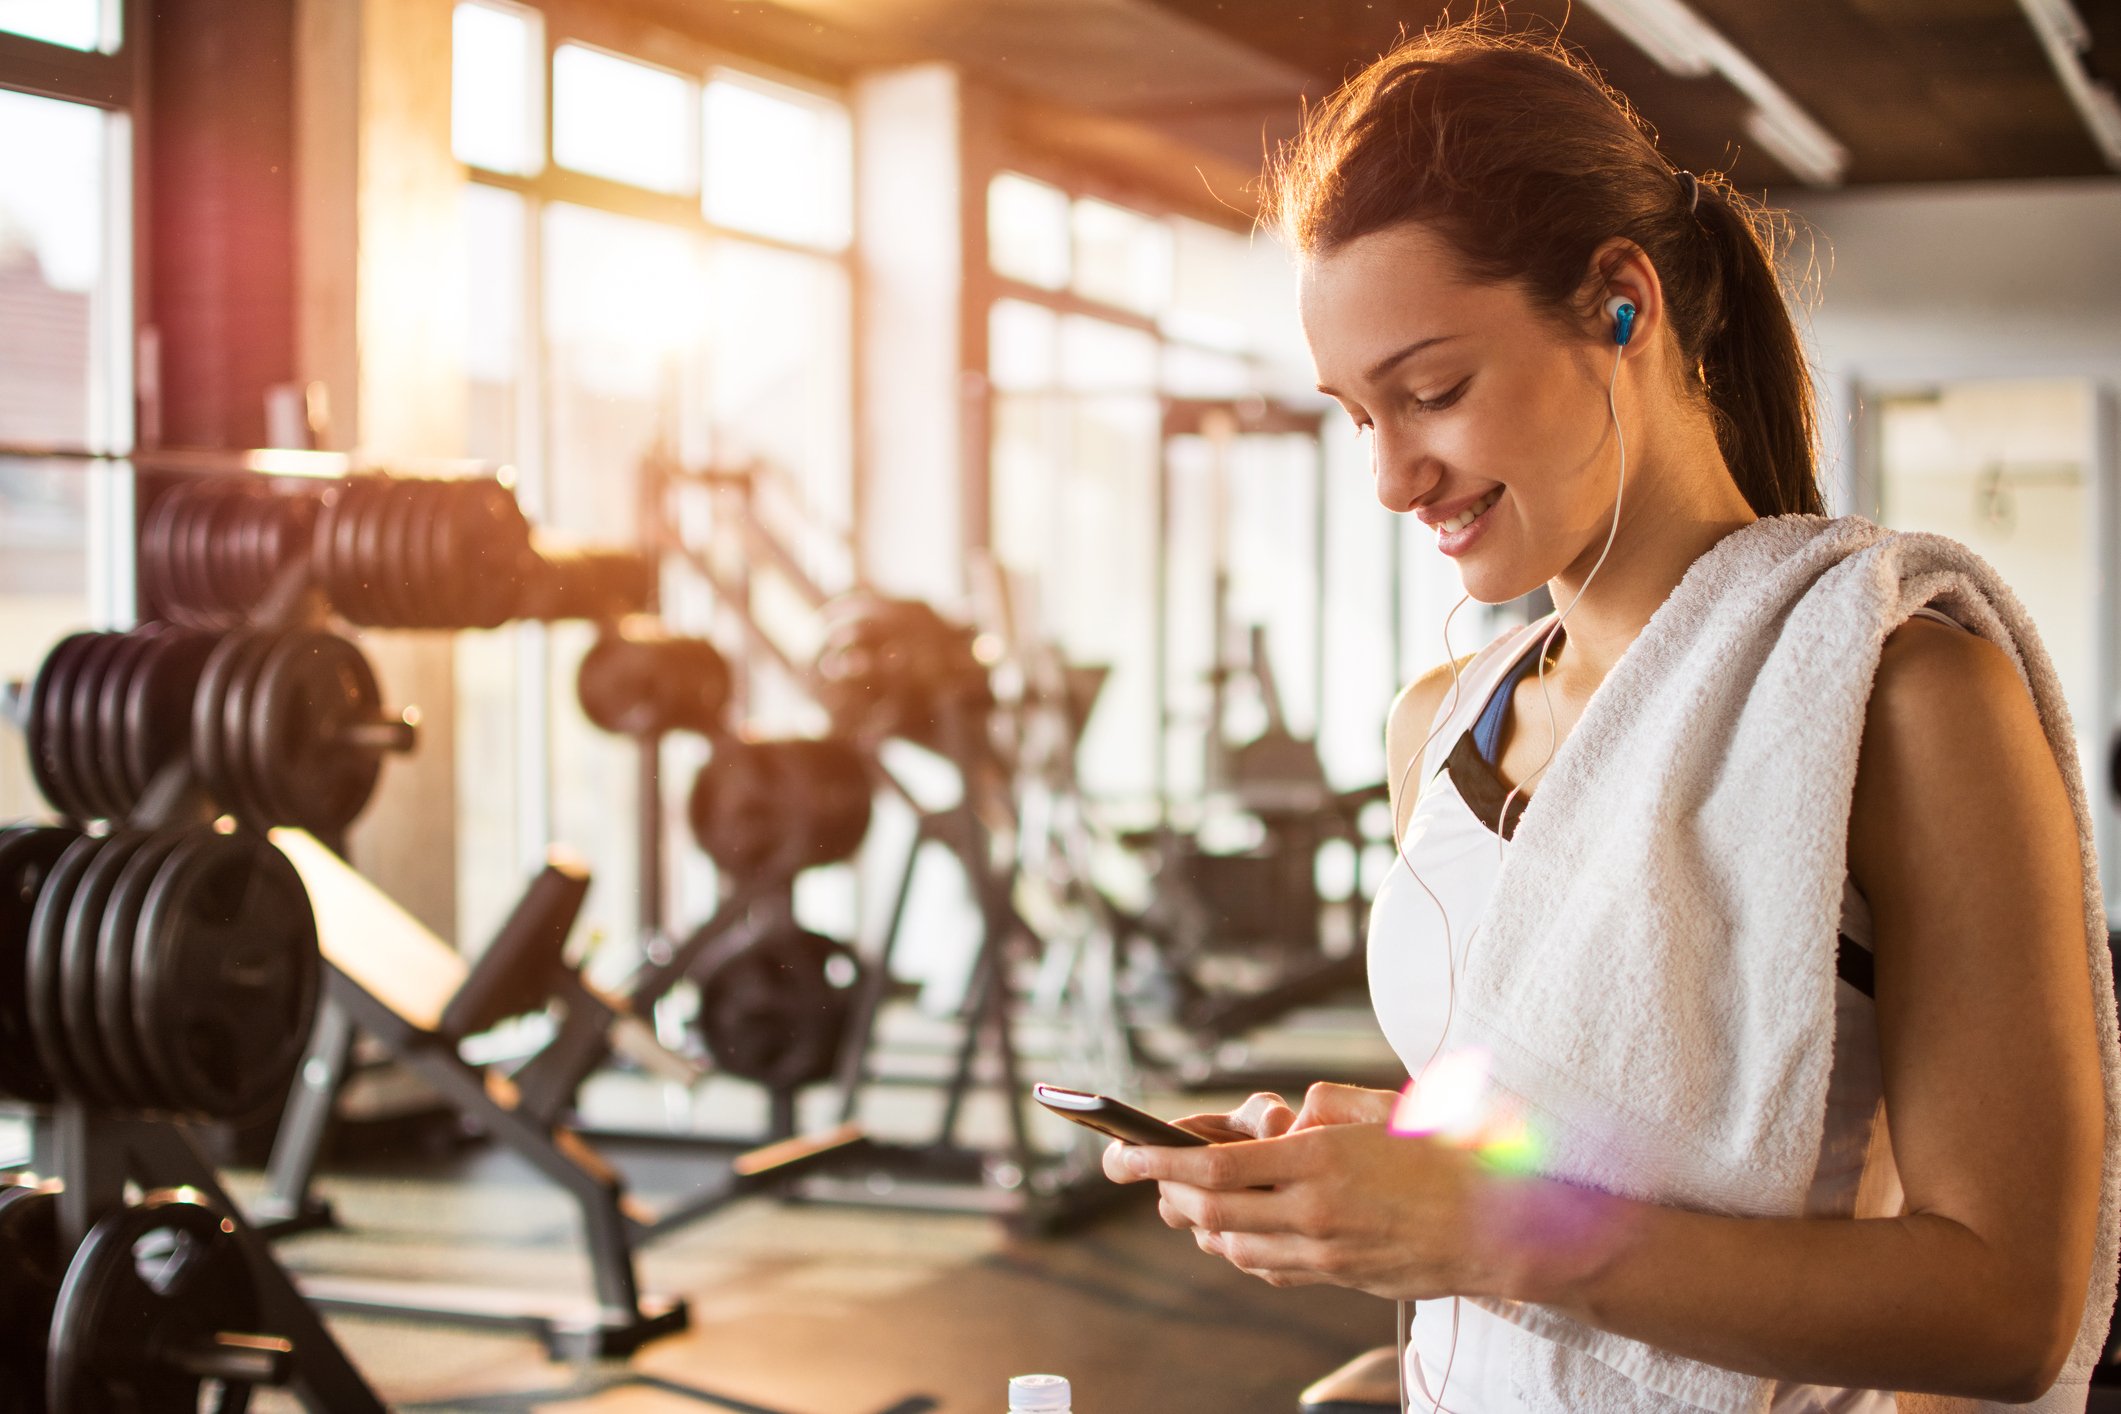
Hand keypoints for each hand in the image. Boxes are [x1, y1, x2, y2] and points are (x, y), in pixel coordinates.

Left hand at [1120, 1087, 1514, 1301]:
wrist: (1506, 1226)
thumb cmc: (1450, 1153)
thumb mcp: (1387, 1109)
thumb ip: (1328, 1108)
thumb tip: (1284, 1117)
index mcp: (1322, 1160)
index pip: (1216, 1166)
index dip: (1159, 1160)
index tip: (1124, 1151)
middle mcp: (1317, 1210)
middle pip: (1212, 1210)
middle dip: (1165, 1191)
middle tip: (1142, 1173)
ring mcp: (1328, 1251)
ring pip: (1234, 1245)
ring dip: (1198, 1222)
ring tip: (1180, 1197)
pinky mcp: (1341, 1275)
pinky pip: (1270, 1268)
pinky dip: (1237, 1248)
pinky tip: (1231, 1228)